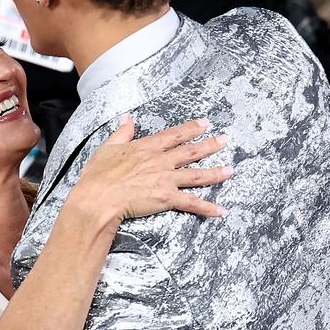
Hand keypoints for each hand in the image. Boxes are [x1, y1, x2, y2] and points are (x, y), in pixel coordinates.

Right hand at [76, 116, 231, 223]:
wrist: (98, 198)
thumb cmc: (98, 175)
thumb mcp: (108, 148)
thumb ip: (122, 133)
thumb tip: (128, 119)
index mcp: (147, 147)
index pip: (174, 135)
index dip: (191, 128)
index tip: (204, 123)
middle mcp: (160, 161)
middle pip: (191, 151)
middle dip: (210, 145)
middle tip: (225, 140)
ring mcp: (166, 179)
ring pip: (197, 175)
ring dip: (215, 173)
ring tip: (230, 170)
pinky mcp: (167, 198)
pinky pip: (191, 203)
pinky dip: (207, 208)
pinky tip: (220, 211)